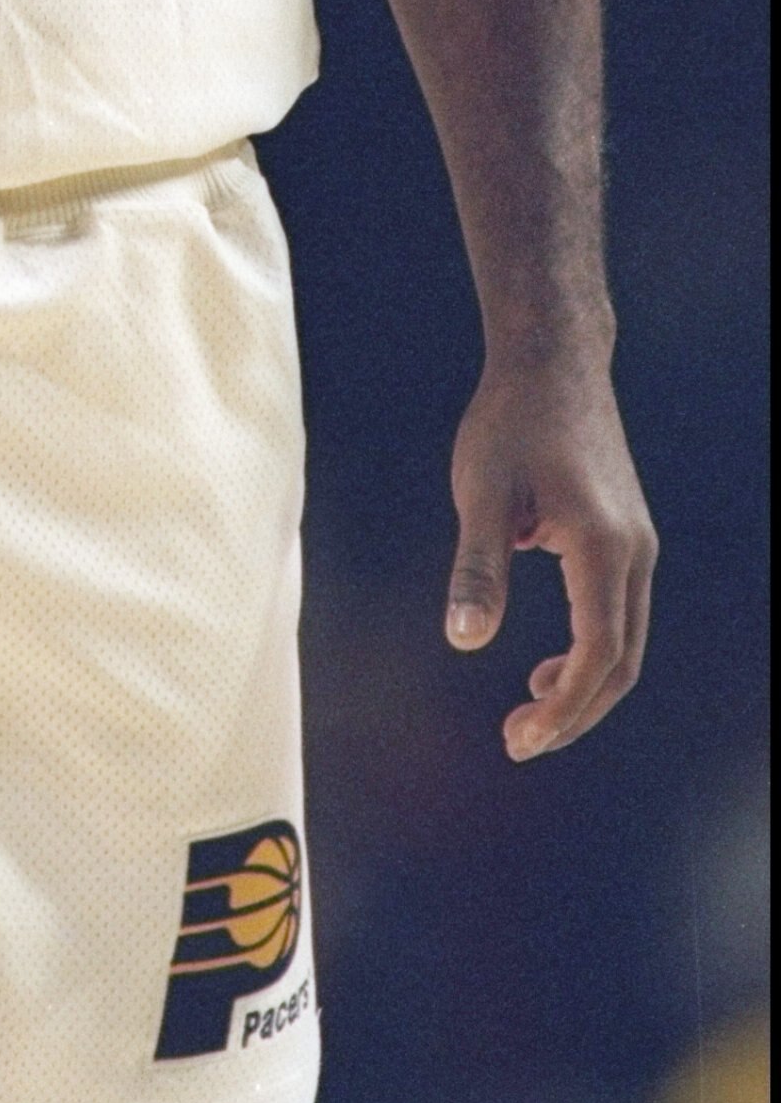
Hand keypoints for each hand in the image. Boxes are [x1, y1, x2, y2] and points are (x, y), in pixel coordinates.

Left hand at [444, 353, 655, 756]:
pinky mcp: (626, 537)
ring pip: (626, 643)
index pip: (596, 653)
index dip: (564, 708)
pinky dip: (589, 653)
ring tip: (528, 713)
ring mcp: (637, 544)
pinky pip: (619, 616)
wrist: (553, 361)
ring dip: (583, 687)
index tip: (522, 738)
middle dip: (574, 713)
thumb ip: (477, 567)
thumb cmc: (512, 419)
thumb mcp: (480, 490)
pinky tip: (544, 668)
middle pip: (622, 662)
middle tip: (518, 740)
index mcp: (602, 544)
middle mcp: (633, 551)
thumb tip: (464, 640)